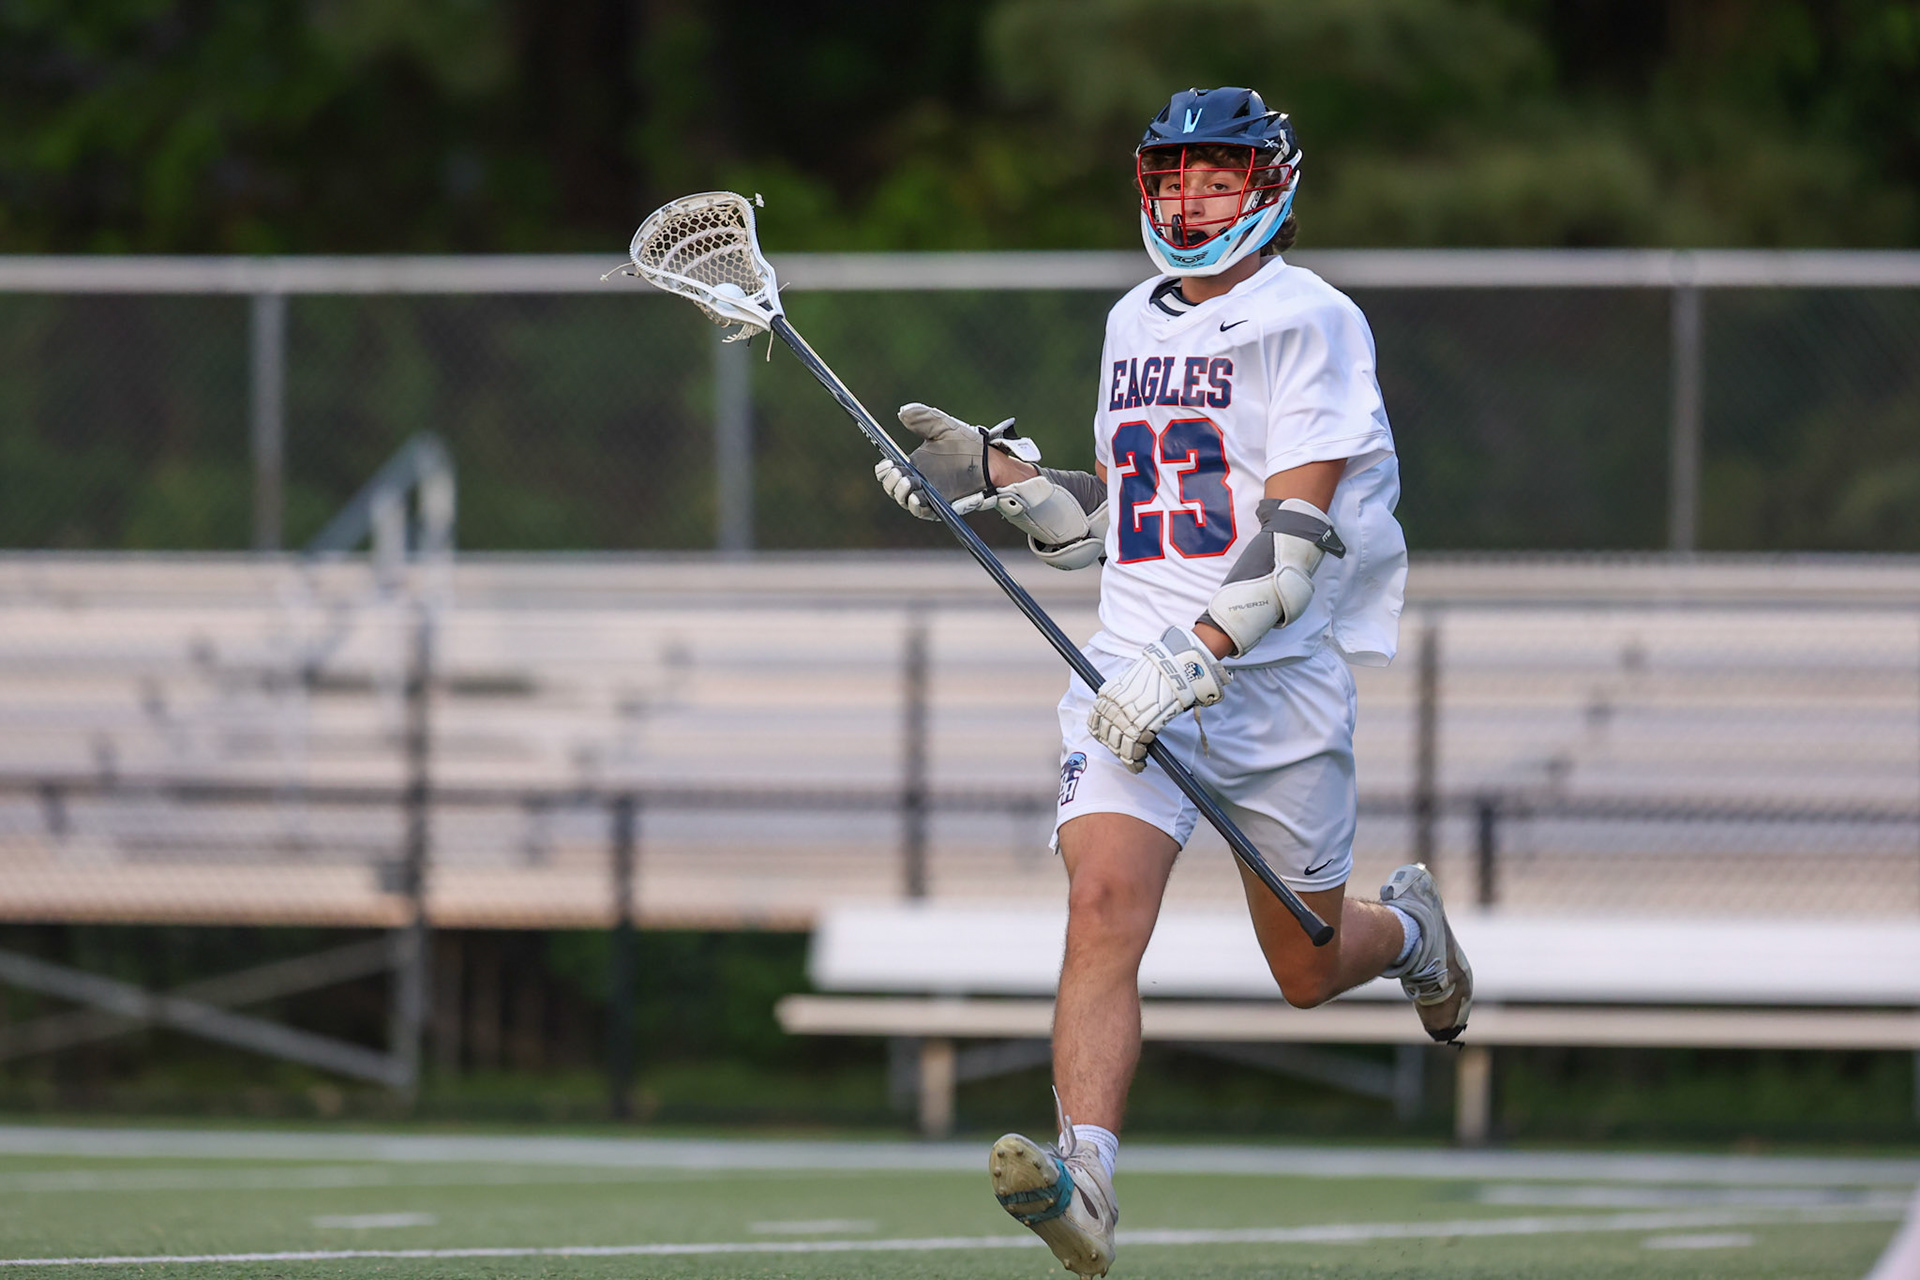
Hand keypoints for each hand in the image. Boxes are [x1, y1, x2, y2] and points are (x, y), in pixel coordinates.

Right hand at [874, 403, 1036, 519]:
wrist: (989, 461)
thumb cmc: (967, 444)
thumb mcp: (943, 427)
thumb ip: (923, 418)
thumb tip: (902, 412)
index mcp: (912, 464)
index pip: (889, 471)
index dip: (884, 469)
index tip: (887, 463)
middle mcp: (917, 481)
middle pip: (892, 487)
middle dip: (890, 481)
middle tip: (898, 472)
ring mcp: (927, 495)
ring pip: (904, 500)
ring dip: (901, 493)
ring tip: (908, 481)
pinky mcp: (940, 506)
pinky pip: (923, 512)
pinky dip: (916, 507)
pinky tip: (915, 498)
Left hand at [1088, 626, 1230, 771]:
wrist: (1173, 670)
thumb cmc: (1157, 674)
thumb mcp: (1130, 681)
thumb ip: (1120, 698)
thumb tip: (1119, 716)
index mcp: (1106, 694)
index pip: (1094, 721)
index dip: (1101, 735)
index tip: (1109, 741)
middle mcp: (1111, 707)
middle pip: (1106, 736)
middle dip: (1115, 748)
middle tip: (1126, 753)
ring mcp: (1124, 719)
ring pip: (1118, 746)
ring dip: (1126, 757)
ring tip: (1135, 761)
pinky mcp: (1139, 729)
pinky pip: (1132, 751)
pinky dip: (1135, 761)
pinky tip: (1141, 763)